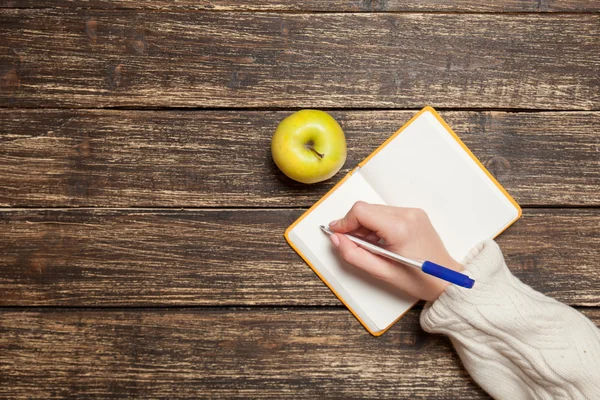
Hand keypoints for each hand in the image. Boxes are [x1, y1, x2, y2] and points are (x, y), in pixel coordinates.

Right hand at [328, 201, 462, 300]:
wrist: (447, 280)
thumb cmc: (419, 280)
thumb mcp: (382, 273)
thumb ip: (354, 255)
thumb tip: (336, 239)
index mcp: (400, 229)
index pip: (361, 211)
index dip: (344, 222)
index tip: (336, 234)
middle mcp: (407, 214)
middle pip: (366, 209)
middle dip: (354, 225)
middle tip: (352, 244)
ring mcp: (413, 212)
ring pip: (375, 210)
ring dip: (365, 225)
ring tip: (370, 246)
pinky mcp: (414, 214)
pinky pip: (386, 213)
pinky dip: (377, 225)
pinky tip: (381, 242)